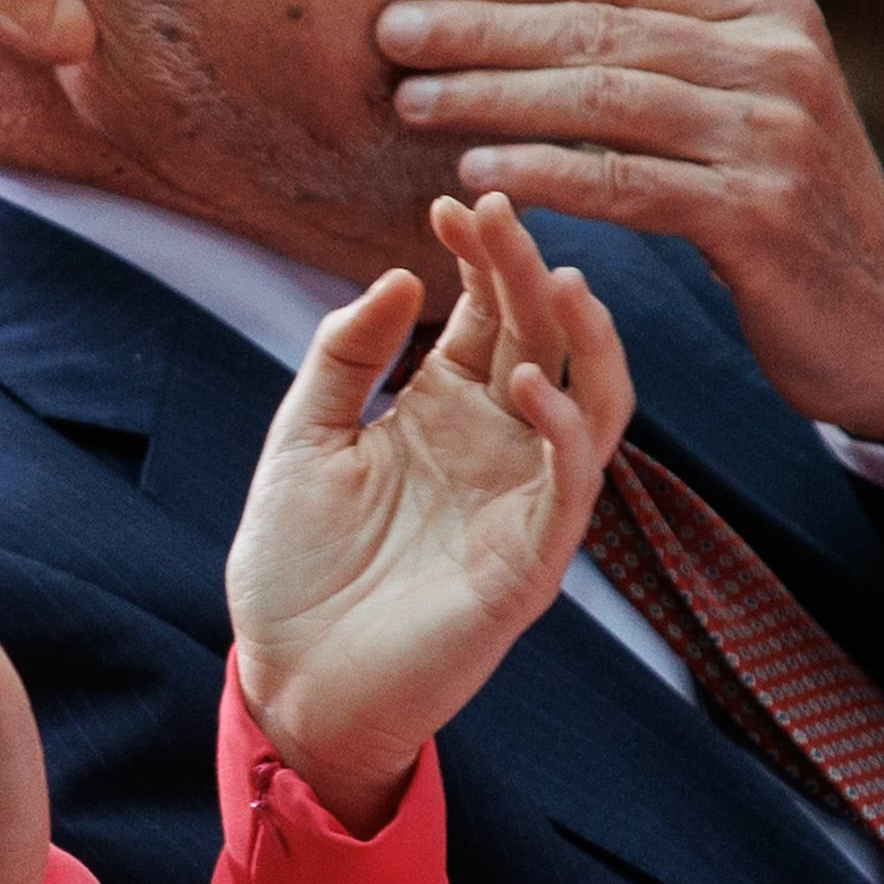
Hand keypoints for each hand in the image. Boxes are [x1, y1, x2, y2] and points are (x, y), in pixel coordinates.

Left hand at [232, 195, 633, 832]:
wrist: (289, 682)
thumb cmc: (296, 570)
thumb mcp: (302, 441)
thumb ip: (343, 359)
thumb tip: (395, 277)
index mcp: (448, 410)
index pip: (488, 312)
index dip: (479, 255)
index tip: (450, 201)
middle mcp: (500, 446)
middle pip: (542, 337)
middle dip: (525, 268)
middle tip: (499, 204)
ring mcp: (522, 501)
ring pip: (594, 400)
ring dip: (584, 338)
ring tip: (557, 277)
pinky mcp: (531, 561)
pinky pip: (572, 484)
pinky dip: (562, 427)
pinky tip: (525, 380)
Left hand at [378, 0, 883, 441]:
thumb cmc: (783, 200)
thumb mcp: (728, 89)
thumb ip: (643, 13)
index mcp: (765, 12)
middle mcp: (777, 57)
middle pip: (600, 31)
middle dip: (483, 28)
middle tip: (389, 30)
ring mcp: (775, 133)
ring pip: (606, 101)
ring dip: (495, 97)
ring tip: (410, 99)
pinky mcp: (762, 214)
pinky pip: (629, 184)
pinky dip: (547, 172)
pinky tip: (477, 171)